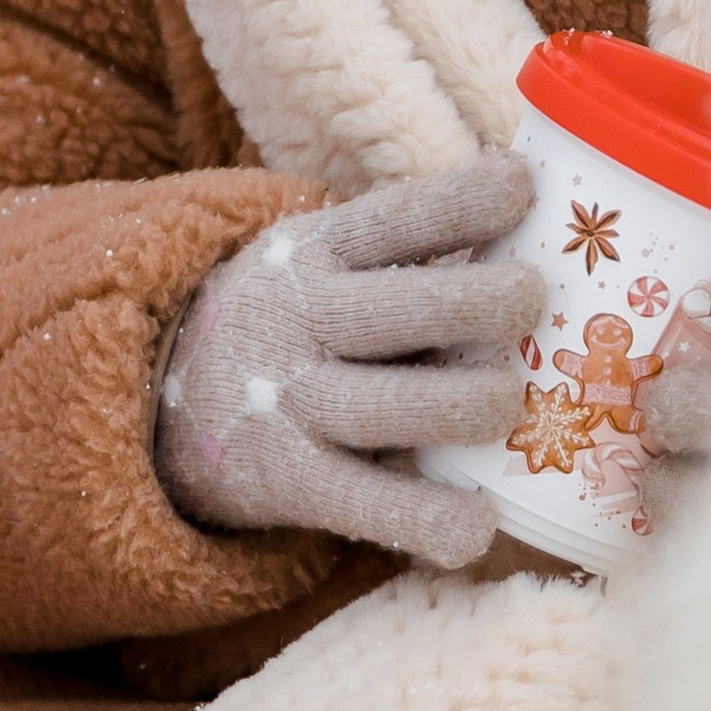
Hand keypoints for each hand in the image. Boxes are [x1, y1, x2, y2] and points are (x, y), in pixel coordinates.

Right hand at [155, 152, 540, 566]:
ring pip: (389, 406)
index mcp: (319, 250)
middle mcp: (302, 320)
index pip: (397, 217)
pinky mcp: (290, 481)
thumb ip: (414, 251)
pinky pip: (366, 504)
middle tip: (532, 302)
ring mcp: (293, 403)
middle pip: (401, 310)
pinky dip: (428, 518)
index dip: (464, 200)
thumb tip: (548, 221)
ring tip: (509, 402)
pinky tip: (479, 523)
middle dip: (483, 303)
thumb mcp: (327, 260)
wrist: (163, 396)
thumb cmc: (299, 320)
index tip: (524, 187)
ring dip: (466, 403)